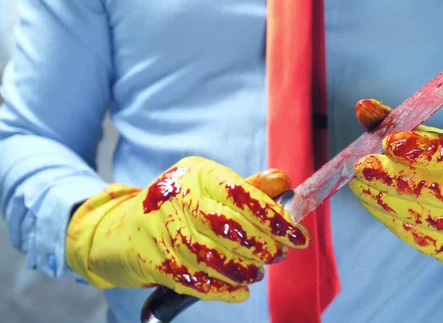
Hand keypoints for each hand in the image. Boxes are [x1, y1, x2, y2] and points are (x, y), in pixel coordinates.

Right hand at [66, 157, 307, 301]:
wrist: (123, 229)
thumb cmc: (179, 204)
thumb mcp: (210, 186)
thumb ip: (249, 187)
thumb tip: (285, 184)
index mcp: (197, 174)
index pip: (243, 195)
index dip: (275, 218)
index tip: (297, 236)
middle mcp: (177, 198)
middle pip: (230, 227)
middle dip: (263, 246)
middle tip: (278, 254)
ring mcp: (163, 231)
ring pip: (215, 257)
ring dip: (245, 269)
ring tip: (257, 272)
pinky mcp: (156, 262)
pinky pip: (196, 280)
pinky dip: (223, 289)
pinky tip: (239, 290)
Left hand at [350, 99, 442, 263]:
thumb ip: (405, 123)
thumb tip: (363, 107)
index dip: (428, 150)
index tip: (389, 142)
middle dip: (396, 178)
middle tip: (362, 166)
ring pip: (426, 216)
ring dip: (385, 199)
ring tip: (358, 183)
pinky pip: (418, 236)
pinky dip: (389, 217)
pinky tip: (371, 201)